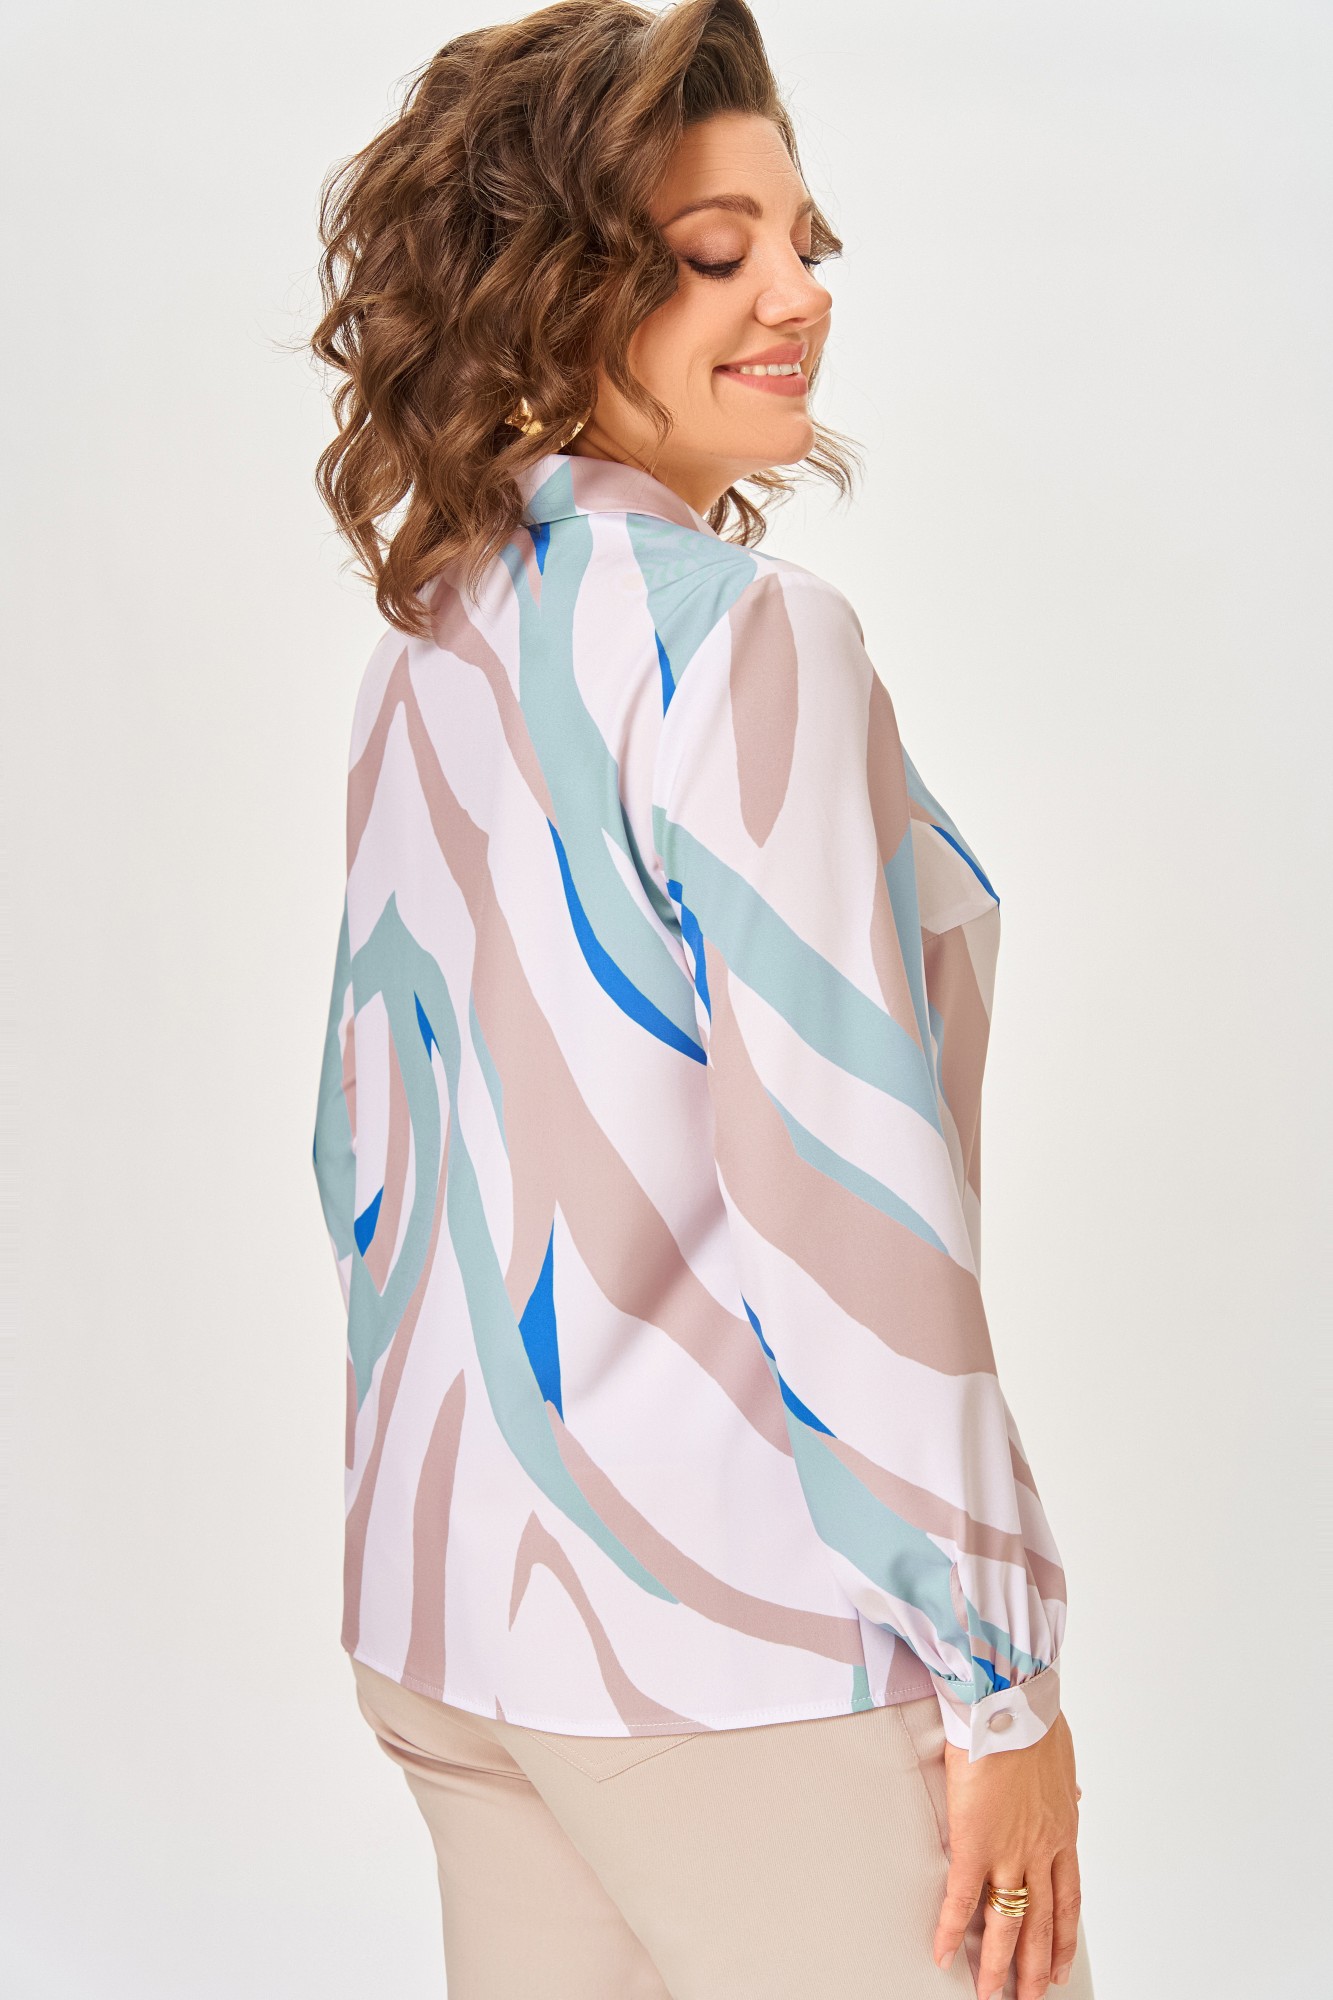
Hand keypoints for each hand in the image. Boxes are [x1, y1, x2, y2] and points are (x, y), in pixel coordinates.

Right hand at [933, 1710, 1081, 1998]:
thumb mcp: (1062, 1759)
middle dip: (1035, 1964)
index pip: (1067, 1898)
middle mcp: (1041, 1849)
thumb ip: (1063, 1786)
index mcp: (1062, 1830)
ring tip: (990, 1993)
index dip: (1063, 1936)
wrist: (1011, 1701)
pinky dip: (950, 1929)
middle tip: (1030, 1995)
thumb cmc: (1033, 1718)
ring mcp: (1009, 1850)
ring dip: (998, 1963)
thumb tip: (1072, 1794)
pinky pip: (961, 1899)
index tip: (1059, 1963)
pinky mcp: (974, 1843)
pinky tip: (942, 1952)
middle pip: (1040, 1922)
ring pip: (1007, 1922)